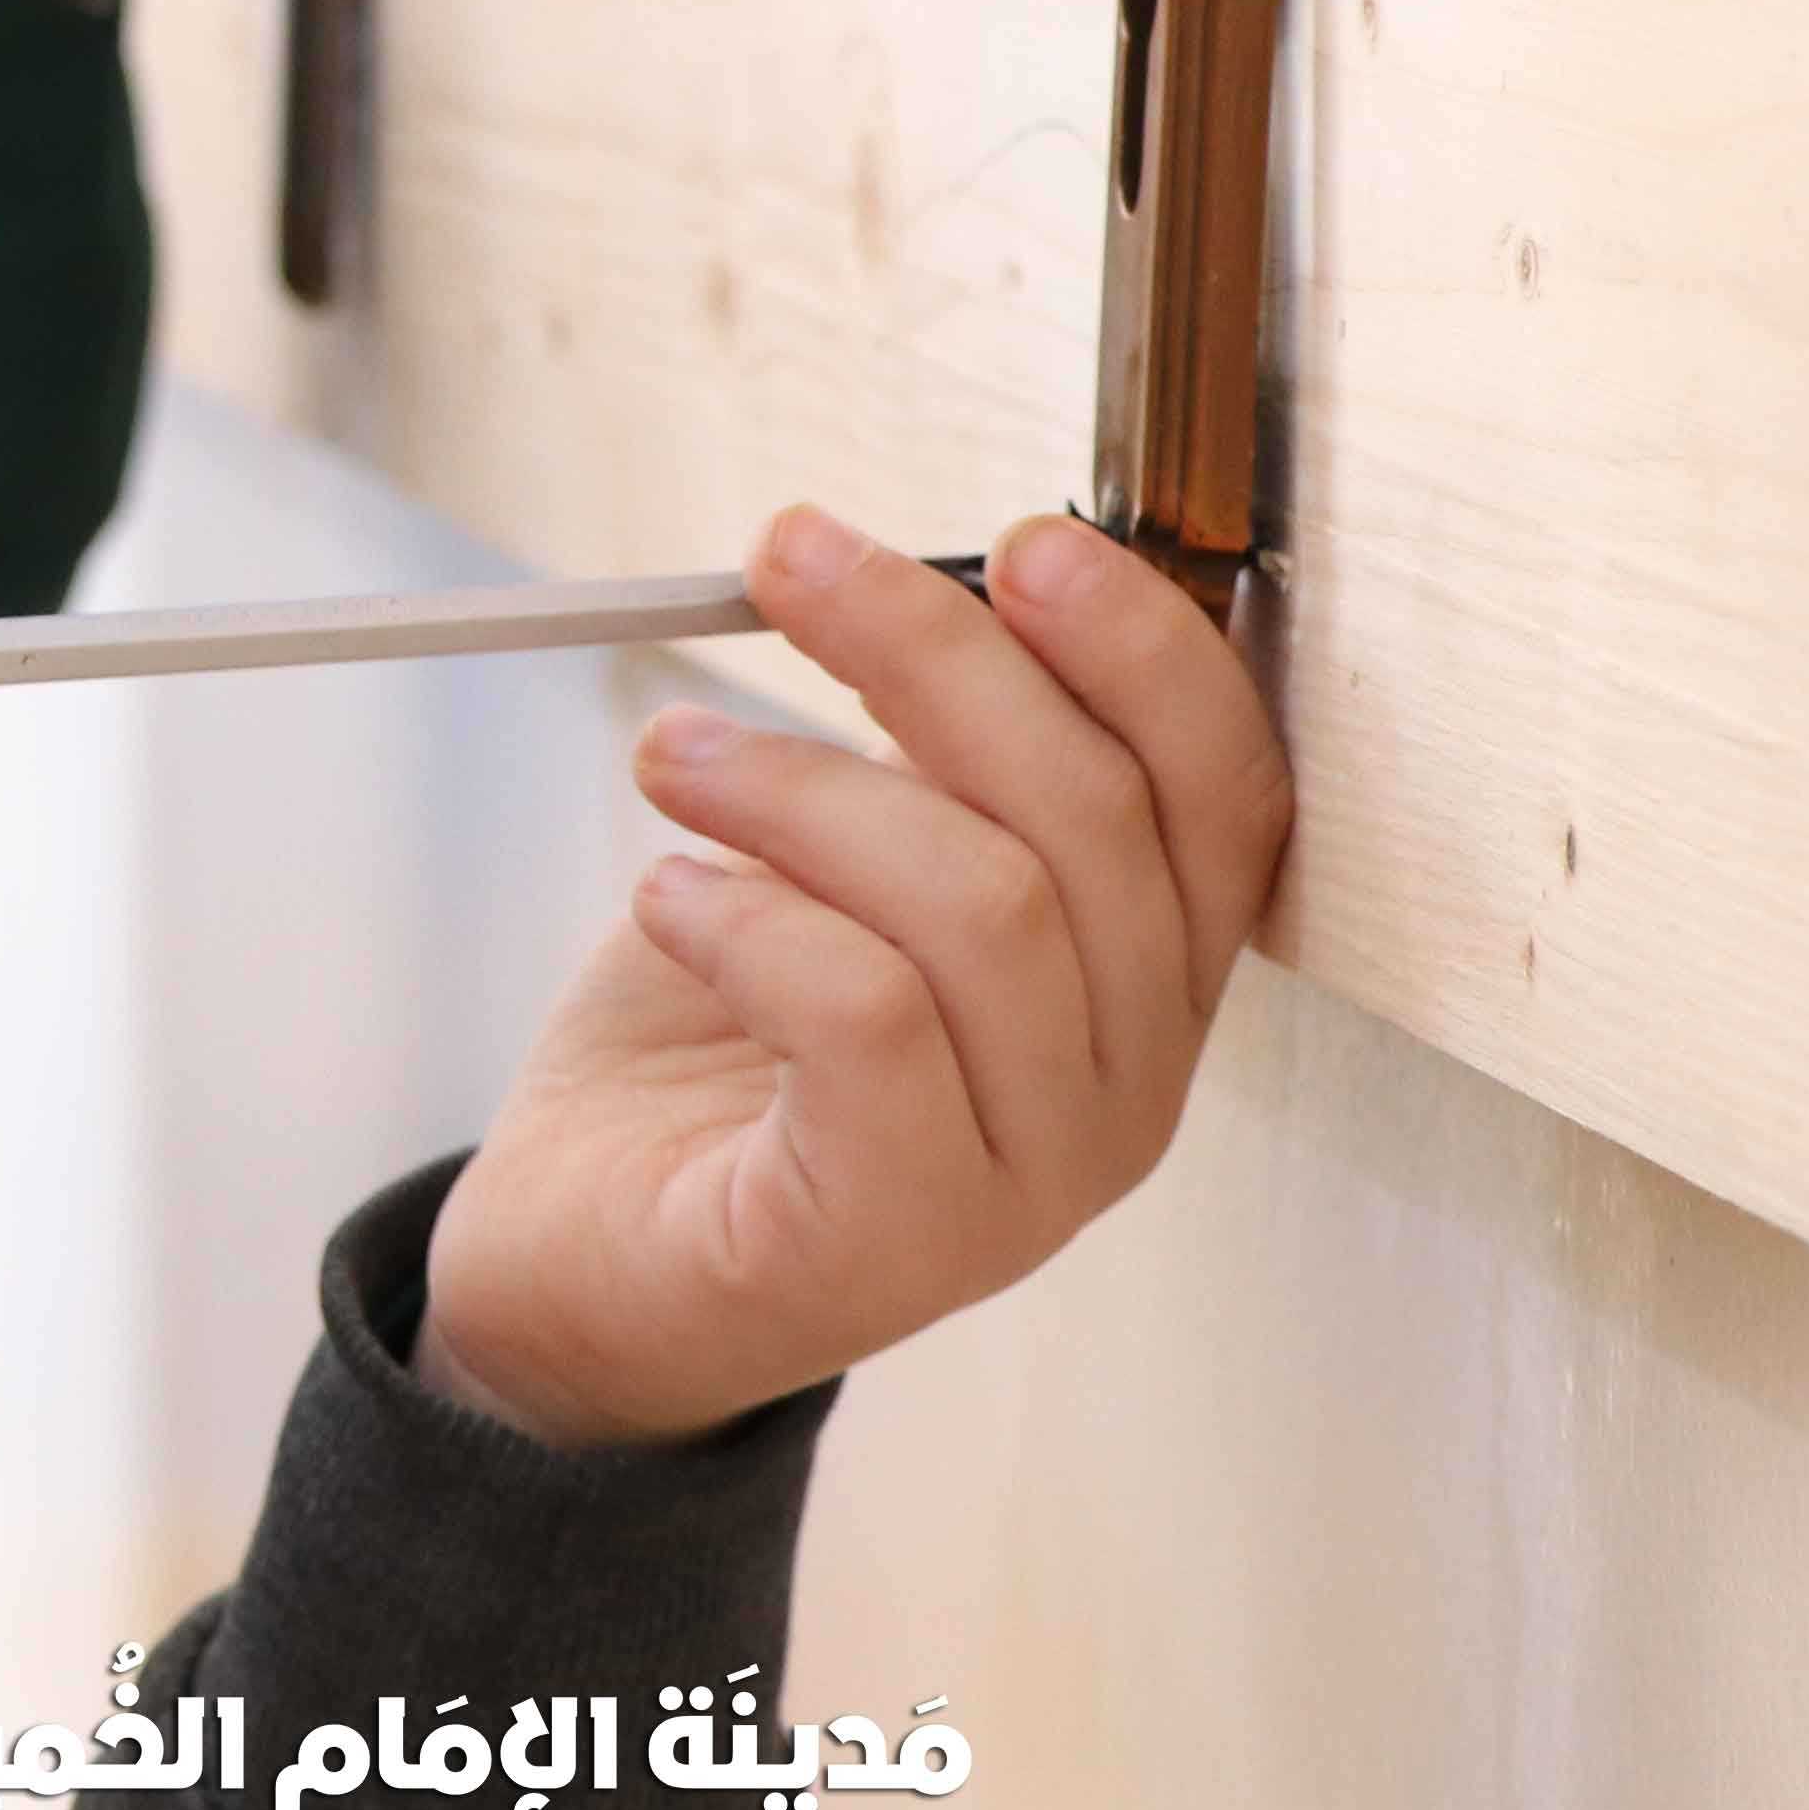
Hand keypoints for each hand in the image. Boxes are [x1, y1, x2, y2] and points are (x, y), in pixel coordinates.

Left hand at [418, 503, 1292, 1446]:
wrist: (580, 1270)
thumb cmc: (721, 1047)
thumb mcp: (849, 869)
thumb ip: (931, 759)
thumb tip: (944, 578)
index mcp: (1143, 981)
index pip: (1229, 795)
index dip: (1148, 653)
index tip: (1021, 539)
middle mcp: (1125, 1088)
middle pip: (1096, 821)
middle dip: (938, 654)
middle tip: (786, 558)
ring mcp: (1027, 1180)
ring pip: (987, 907)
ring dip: (808, 786)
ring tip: (670, 753)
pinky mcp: (896, 1240)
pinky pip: (871, 1022)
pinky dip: (755, 919)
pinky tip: (667, 894)